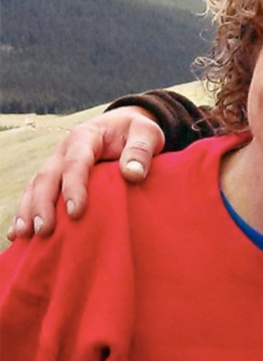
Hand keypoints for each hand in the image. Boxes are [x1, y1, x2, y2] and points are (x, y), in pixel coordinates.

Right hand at [9, 106, 164, 239]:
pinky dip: (26, 212)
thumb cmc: (135, 131)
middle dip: (42, 204)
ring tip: (26, 235)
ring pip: (35, 186)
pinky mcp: (55, 177)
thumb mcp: (147, 133)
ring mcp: (56, 164)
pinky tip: (18, 234)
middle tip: (44, 230)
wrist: (122, 125)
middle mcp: (64, 150)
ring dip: (28, 210)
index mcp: (85, 137)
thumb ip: (141, 149)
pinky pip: (34, 193)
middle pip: (47, 177)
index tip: (76, 212)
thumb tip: (133, 174)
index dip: (74, 187)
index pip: (76, 162)